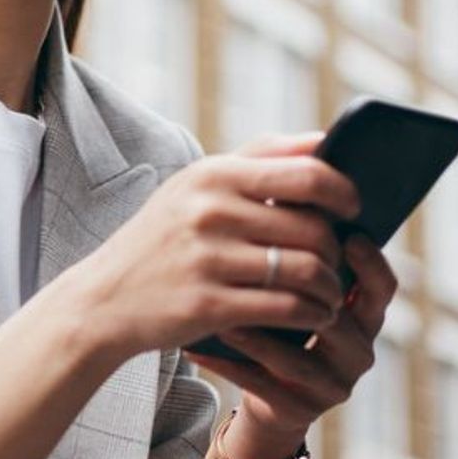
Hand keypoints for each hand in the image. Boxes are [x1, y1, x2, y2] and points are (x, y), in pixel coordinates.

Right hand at [57, 134, 359, 369]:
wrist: (102, 299)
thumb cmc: (165, 237)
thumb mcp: (198, 186)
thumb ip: (259, 159)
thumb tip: (325, 141)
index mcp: (216, 174)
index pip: (307, 173)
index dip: (344, 191)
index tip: (355, 208)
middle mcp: (212, 211)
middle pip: (313, 228)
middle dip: (339, 252)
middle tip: (341, 265)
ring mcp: (208, 258)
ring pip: (306, 271)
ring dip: (331, 289)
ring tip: (332, 296)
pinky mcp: (207, 305)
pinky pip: (286, 309)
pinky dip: (311, 315)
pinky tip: (315, 317)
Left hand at [189, 237, 399, 458]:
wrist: (269, 389)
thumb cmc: (284, 321)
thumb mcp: (302, 287)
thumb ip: (308, 246)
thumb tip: (303, 175)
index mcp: (366, 315)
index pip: (382, 287)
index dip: (370, 263)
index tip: (345, 235)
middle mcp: (359, 350)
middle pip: (345, 323)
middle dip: (306, 296)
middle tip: (270, 267)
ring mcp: (334, 385)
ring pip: (301, 360)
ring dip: (261, 336)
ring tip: (226, 310)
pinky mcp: (301, 411)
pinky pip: (266, 387)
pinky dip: (231, 366)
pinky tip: (199, 346)